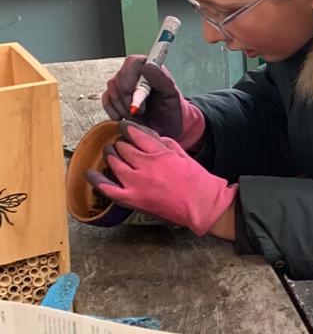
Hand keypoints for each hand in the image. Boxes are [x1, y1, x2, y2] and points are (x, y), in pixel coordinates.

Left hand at [87, 122, 235, 236]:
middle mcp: (144, 165)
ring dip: (111, 155)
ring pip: (114, 162)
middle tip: (121, 144)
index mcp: (158, 152)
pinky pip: (108, 188)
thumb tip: (148, 137)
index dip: (126, 128)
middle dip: (120, 143)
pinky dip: (96, 180)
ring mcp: (136, 183)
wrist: (203, 205)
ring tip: (111, 154)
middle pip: (122, 147)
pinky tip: (90, 173)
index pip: (134, 133)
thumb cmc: (197, 181)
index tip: (123, 127)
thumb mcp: (182, 154)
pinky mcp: (132, 199)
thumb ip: (163, 143)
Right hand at [102, 56, 205, 148]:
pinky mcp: (115, 96)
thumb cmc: (170, 112)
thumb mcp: (172, 96)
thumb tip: (146, 66)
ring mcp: (123, 84)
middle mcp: (134, 73)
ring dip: (122, 106)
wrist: (165, 128)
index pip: (132, 62)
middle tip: (141, 111)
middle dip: (127, 98)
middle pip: (119, 77)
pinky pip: (106, 99)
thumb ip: (161, 78)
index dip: (129, 79)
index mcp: (150, 68)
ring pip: (111, 89)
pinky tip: (123, 117)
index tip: (133, 94)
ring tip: (137, 116)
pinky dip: (112, 110)